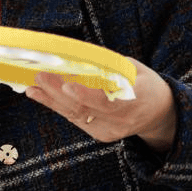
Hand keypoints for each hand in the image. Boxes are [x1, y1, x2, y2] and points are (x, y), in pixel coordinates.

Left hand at [25, 58, 177, 152]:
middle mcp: (121, 120)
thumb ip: (111, 66)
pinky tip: (39, 95)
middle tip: (39, 76)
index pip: (107, 101)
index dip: (86, 94)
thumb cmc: (146, 85)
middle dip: (58, 92)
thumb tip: (80, 56)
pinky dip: (56, 105)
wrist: (159, 114)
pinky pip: (75, 118)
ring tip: (32, 87)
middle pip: (84, 108)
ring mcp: (109, 130)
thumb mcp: (136, 70)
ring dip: (50, 99)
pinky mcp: (100, 134)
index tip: (67, 84)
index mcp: (136, 101)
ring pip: (75, 115)